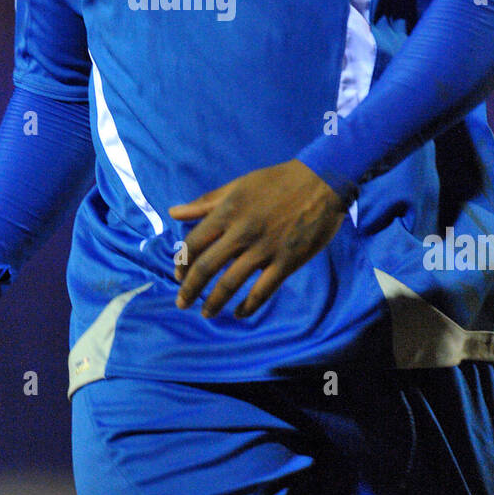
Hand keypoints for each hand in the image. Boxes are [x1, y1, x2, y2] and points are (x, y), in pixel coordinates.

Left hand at [168, 159, 345, 318]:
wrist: (321, 181)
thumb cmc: (276, 181)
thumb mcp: (237, 186)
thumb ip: (205, 202)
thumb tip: (172, 212)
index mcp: (227, 212)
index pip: (194, 243)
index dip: (181, 262)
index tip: (177, 275)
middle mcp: (241, 232)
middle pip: (206, 267)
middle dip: (189, 289)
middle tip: (181, 303)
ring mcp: (264, 249)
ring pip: (230, 283)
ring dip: (214, 302)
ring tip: (206, 313)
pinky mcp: (286, 262)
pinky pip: (262, 290)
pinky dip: (248, 306)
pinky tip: (239, 313)